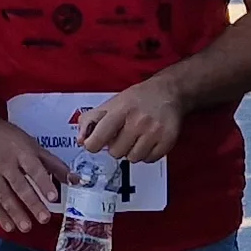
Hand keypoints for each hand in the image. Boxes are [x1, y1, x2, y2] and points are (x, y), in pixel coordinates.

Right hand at [0, 114, 64, 232]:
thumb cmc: (9, 139)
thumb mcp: (32, 145)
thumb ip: (53, 164)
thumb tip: (75, 180)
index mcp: (22, 152)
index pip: (34, 169)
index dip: (44, 183)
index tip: (53, 197)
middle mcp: (6, 163)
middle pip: (20, 185)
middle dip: (32, 203)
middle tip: (44, 218)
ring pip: (4, 196)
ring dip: (15, 213)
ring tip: (26, 227)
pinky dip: (0, 215)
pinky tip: (9, 227)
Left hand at [73, 78, 189, 164]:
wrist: (169, 91)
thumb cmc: (138, 98)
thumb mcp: (111, 103)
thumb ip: (91, 120)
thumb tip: (81, 140)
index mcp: (120, 111)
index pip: (98, 139)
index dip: (93, 145)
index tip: (95, 143)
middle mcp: (138, 121)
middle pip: (116, 153)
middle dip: (117, 147)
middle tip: (123, 136)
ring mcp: (154, 132)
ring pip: (133, 159)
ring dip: (132, 151)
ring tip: (136, 138)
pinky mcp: (167, 140)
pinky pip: (149, 160)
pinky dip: (146, 154)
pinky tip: (147, 141)